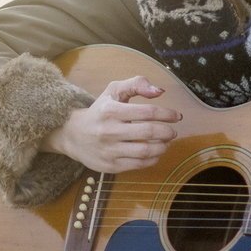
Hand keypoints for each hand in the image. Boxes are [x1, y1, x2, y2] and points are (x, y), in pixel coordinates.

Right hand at [43, 75, 183, 172]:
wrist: (74, 135)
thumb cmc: (100, 111)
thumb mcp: (113, 91)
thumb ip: (136, 84)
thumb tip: (160, 92)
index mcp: (110, 110)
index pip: (147, 112)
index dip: (167, 114)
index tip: (177, 116)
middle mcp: (109, 131)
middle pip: (148, 132)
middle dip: (167, 131)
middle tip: (173, 131)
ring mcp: (109, 150)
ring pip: (145, 150)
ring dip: (162, 146)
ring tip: (166, 142)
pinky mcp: (110, 166)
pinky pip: (138, 164)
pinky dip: (153, 159)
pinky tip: (156, 153)